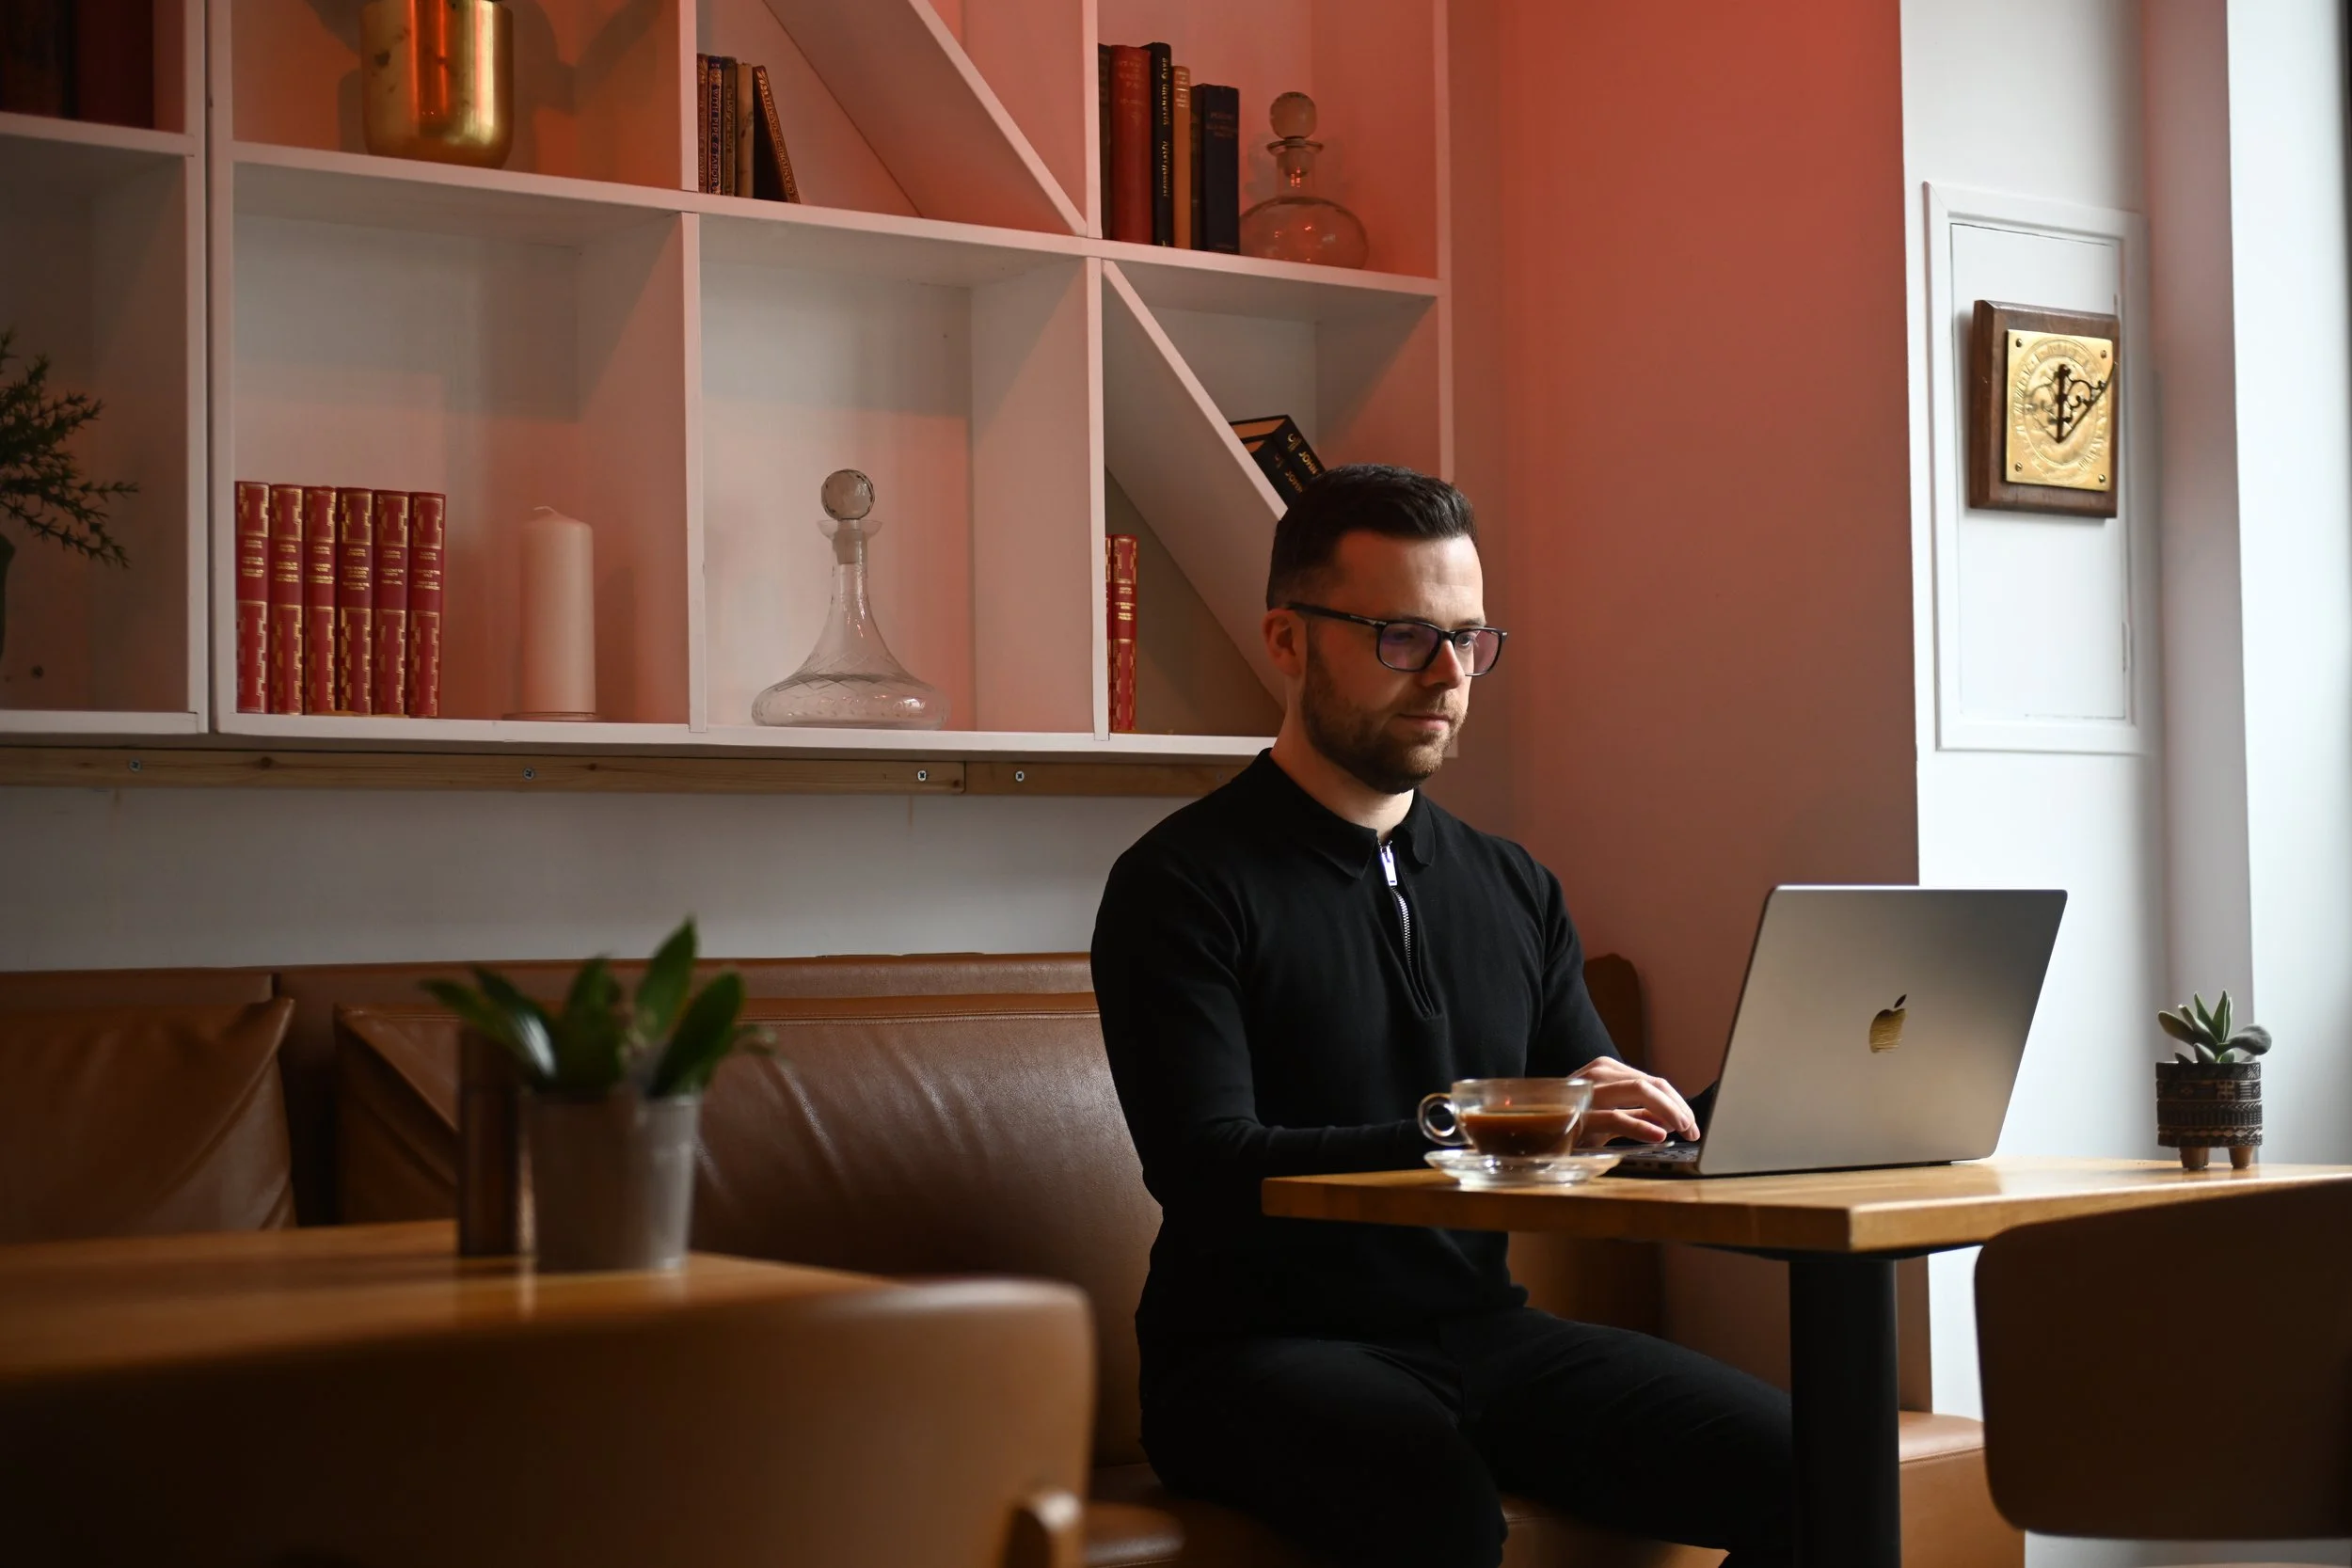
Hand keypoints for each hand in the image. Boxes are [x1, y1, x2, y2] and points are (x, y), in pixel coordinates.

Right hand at [1572, 1057, 1697, 1145]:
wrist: (1530, 1131)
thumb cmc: (1570, 1122)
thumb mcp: (1609, 1116)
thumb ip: (1638, 1114)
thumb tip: (1671, 1119)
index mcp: (1606, 1070)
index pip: (1653, 1082)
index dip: (1678, 1103)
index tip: (1692, 1124)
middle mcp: (1599, 1073)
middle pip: (1651, 1084)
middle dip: (1679, 1107)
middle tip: (1694, 1130)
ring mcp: (1588, 1092)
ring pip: (1639, 1091)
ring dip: (1668, 1111)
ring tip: (1683, 1129)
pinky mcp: (1580, 1115)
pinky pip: (1616, 1117)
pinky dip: (1641, 1126)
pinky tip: (1658, 1136)